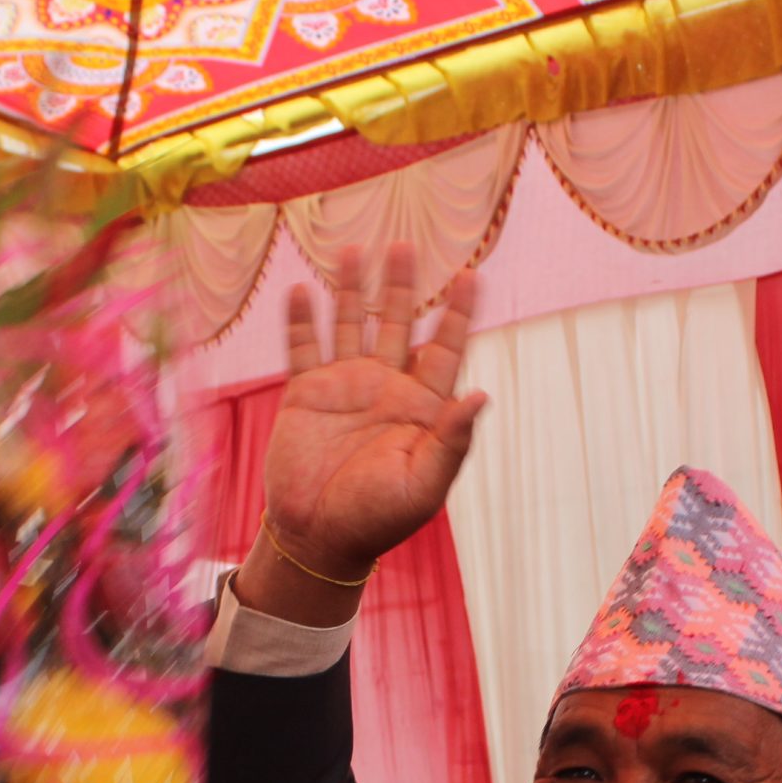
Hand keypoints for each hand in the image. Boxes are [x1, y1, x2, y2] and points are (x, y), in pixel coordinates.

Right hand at [237, 245, 485, 625]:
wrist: (318, 538)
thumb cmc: (378, 519)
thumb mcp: (424, 484)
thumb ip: (451, 440)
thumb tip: (481, 394)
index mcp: (422, 408)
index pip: (444, 348)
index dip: (457, 312)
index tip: (471, 274)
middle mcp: (385, 389)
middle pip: (396, 323)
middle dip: (402, 285)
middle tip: (406, 244)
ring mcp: (344, 388)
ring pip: (350, 325)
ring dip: (352, 289)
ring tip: (354, 250)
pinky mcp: (306, 396)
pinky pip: (304, 349)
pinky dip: (302, 321)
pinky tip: (300, 290)